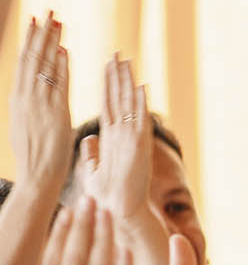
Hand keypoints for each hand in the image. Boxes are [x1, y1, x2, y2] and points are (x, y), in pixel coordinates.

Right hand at [9, 12, 69, 197]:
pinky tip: (66, 50)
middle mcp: (26, 98)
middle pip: (32, 57)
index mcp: (19, 99)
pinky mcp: (55, 114)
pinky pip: (58, 85)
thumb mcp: (26, 124)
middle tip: (48, 10)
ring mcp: (39, 105)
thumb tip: (30, 91)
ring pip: (43, 66)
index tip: (35, 21)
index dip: (30, 40)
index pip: (24, 63)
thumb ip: (29, 106)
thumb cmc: (35, 156)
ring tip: (57, 21)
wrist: (37, 177)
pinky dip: (61, 67)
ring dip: (51, 42)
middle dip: (40, 32)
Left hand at [84, 53, 151, 226]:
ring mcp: (133, 140)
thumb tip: (88, 138)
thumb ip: (91, 151)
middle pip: (120, 100)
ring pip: (130, 106)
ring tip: (128, 63)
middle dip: (118, 77)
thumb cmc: (106, 194)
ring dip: (129, 84)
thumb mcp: (92, 168)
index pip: (109, 105)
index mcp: (111, 138)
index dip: (108, 85)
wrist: (117, 210)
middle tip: (118, 54)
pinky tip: (141, 88)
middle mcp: (124, 135)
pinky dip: (141, 105)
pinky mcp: (138, 148)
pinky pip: (140, 121)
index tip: (107, 65)